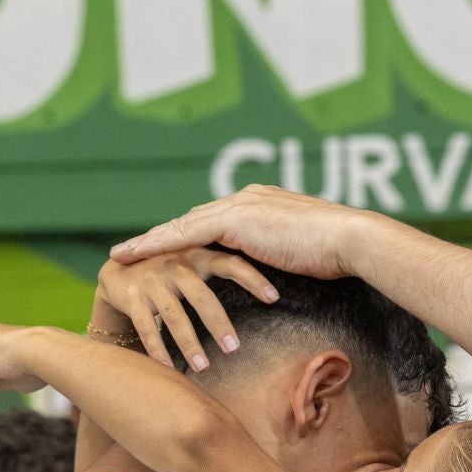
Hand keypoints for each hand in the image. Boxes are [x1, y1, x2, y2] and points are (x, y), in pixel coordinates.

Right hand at [95, 250, 277, 373]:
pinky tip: (169, 370)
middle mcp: (175, 264)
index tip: (274, 298)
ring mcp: (151, 280)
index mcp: (197, 254)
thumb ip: (227, 267)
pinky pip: (145, 327)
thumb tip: (278, 285)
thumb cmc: (170, 272)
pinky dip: (157, 350)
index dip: (253, 279)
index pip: (230, 263)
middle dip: (218, 323)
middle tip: (234, 348)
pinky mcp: (131, 296)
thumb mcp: (199, 263)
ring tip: (204, 368)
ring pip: (173, 315)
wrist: (118, 270)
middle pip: (201, 295)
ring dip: (189, 343)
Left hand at [110, 185, 374, 281]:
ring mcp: (239, 206)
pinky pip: (185, 234)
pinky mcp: (235, 221)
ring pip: (182, 225)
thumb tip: (281, 272)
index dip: (187, 234)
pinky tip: (134, 255)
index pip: (214, 220)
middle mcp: (245, 198)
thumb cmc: (338, 254)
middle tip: (131, 251)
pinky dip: (157, 244)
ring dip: (150, 241)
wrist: (350, 239)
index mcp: (261, 204)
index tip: (164, 247)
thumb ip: (283, 255)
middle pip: (192, 219)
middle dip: (161, 235)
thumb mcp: (303, 254)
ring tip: (122, 255)